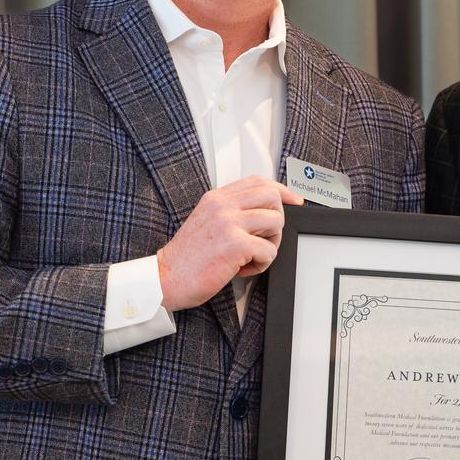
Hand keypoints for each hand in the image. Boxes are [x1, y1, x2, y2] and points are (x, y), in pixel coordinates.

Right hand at [156, 176, 303, 310]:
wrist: (165, 278)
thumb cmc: (187, 258)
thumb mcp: (206, 222)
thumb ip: (231, 212)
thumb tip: (265, 212)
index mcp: (217, 198)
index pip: (258, 181)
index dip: (282, 190)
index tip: (294, 201)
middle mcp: (223, 206)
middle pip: (273, 197)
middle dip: (277, 220)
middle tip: (264, 238)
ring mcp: (229, 223)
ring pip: (276, 222)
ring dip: (271, 244)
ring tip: (252, 256)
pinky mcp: (236, 245)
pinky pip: (270, 251)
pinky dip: (262, 264)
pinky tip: (243, 269)